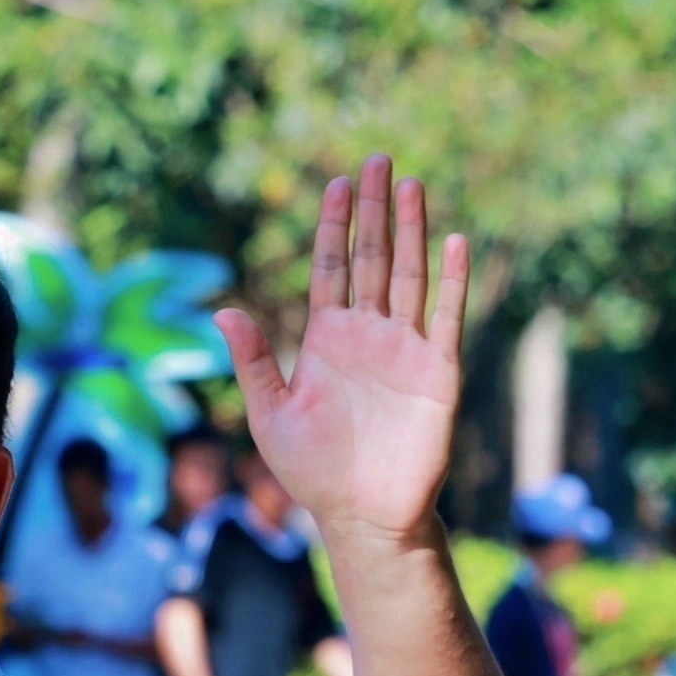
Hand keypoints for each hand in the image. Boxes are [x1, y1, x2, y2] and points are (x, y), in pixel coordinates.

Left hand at [218, 154, 470, 548]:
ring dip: (411, 230)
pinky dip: (453, 280)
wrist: (362, 515)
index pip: (331, 266)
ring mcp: (405, 349)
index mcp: (326, 338)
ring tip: (413, 184)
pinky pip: (447, 317)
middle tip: (378, 160)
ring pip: (408, 275)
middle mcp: (367, 334)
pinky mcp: (437, 371)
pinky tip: (453, 242)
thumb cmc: (313, 471)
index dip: (334, 224)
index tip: (336, 183)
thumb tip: (222, 309)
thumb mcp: (270, 414)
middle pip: (371, 256)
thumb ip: (253, 360)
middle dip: (375, 209)